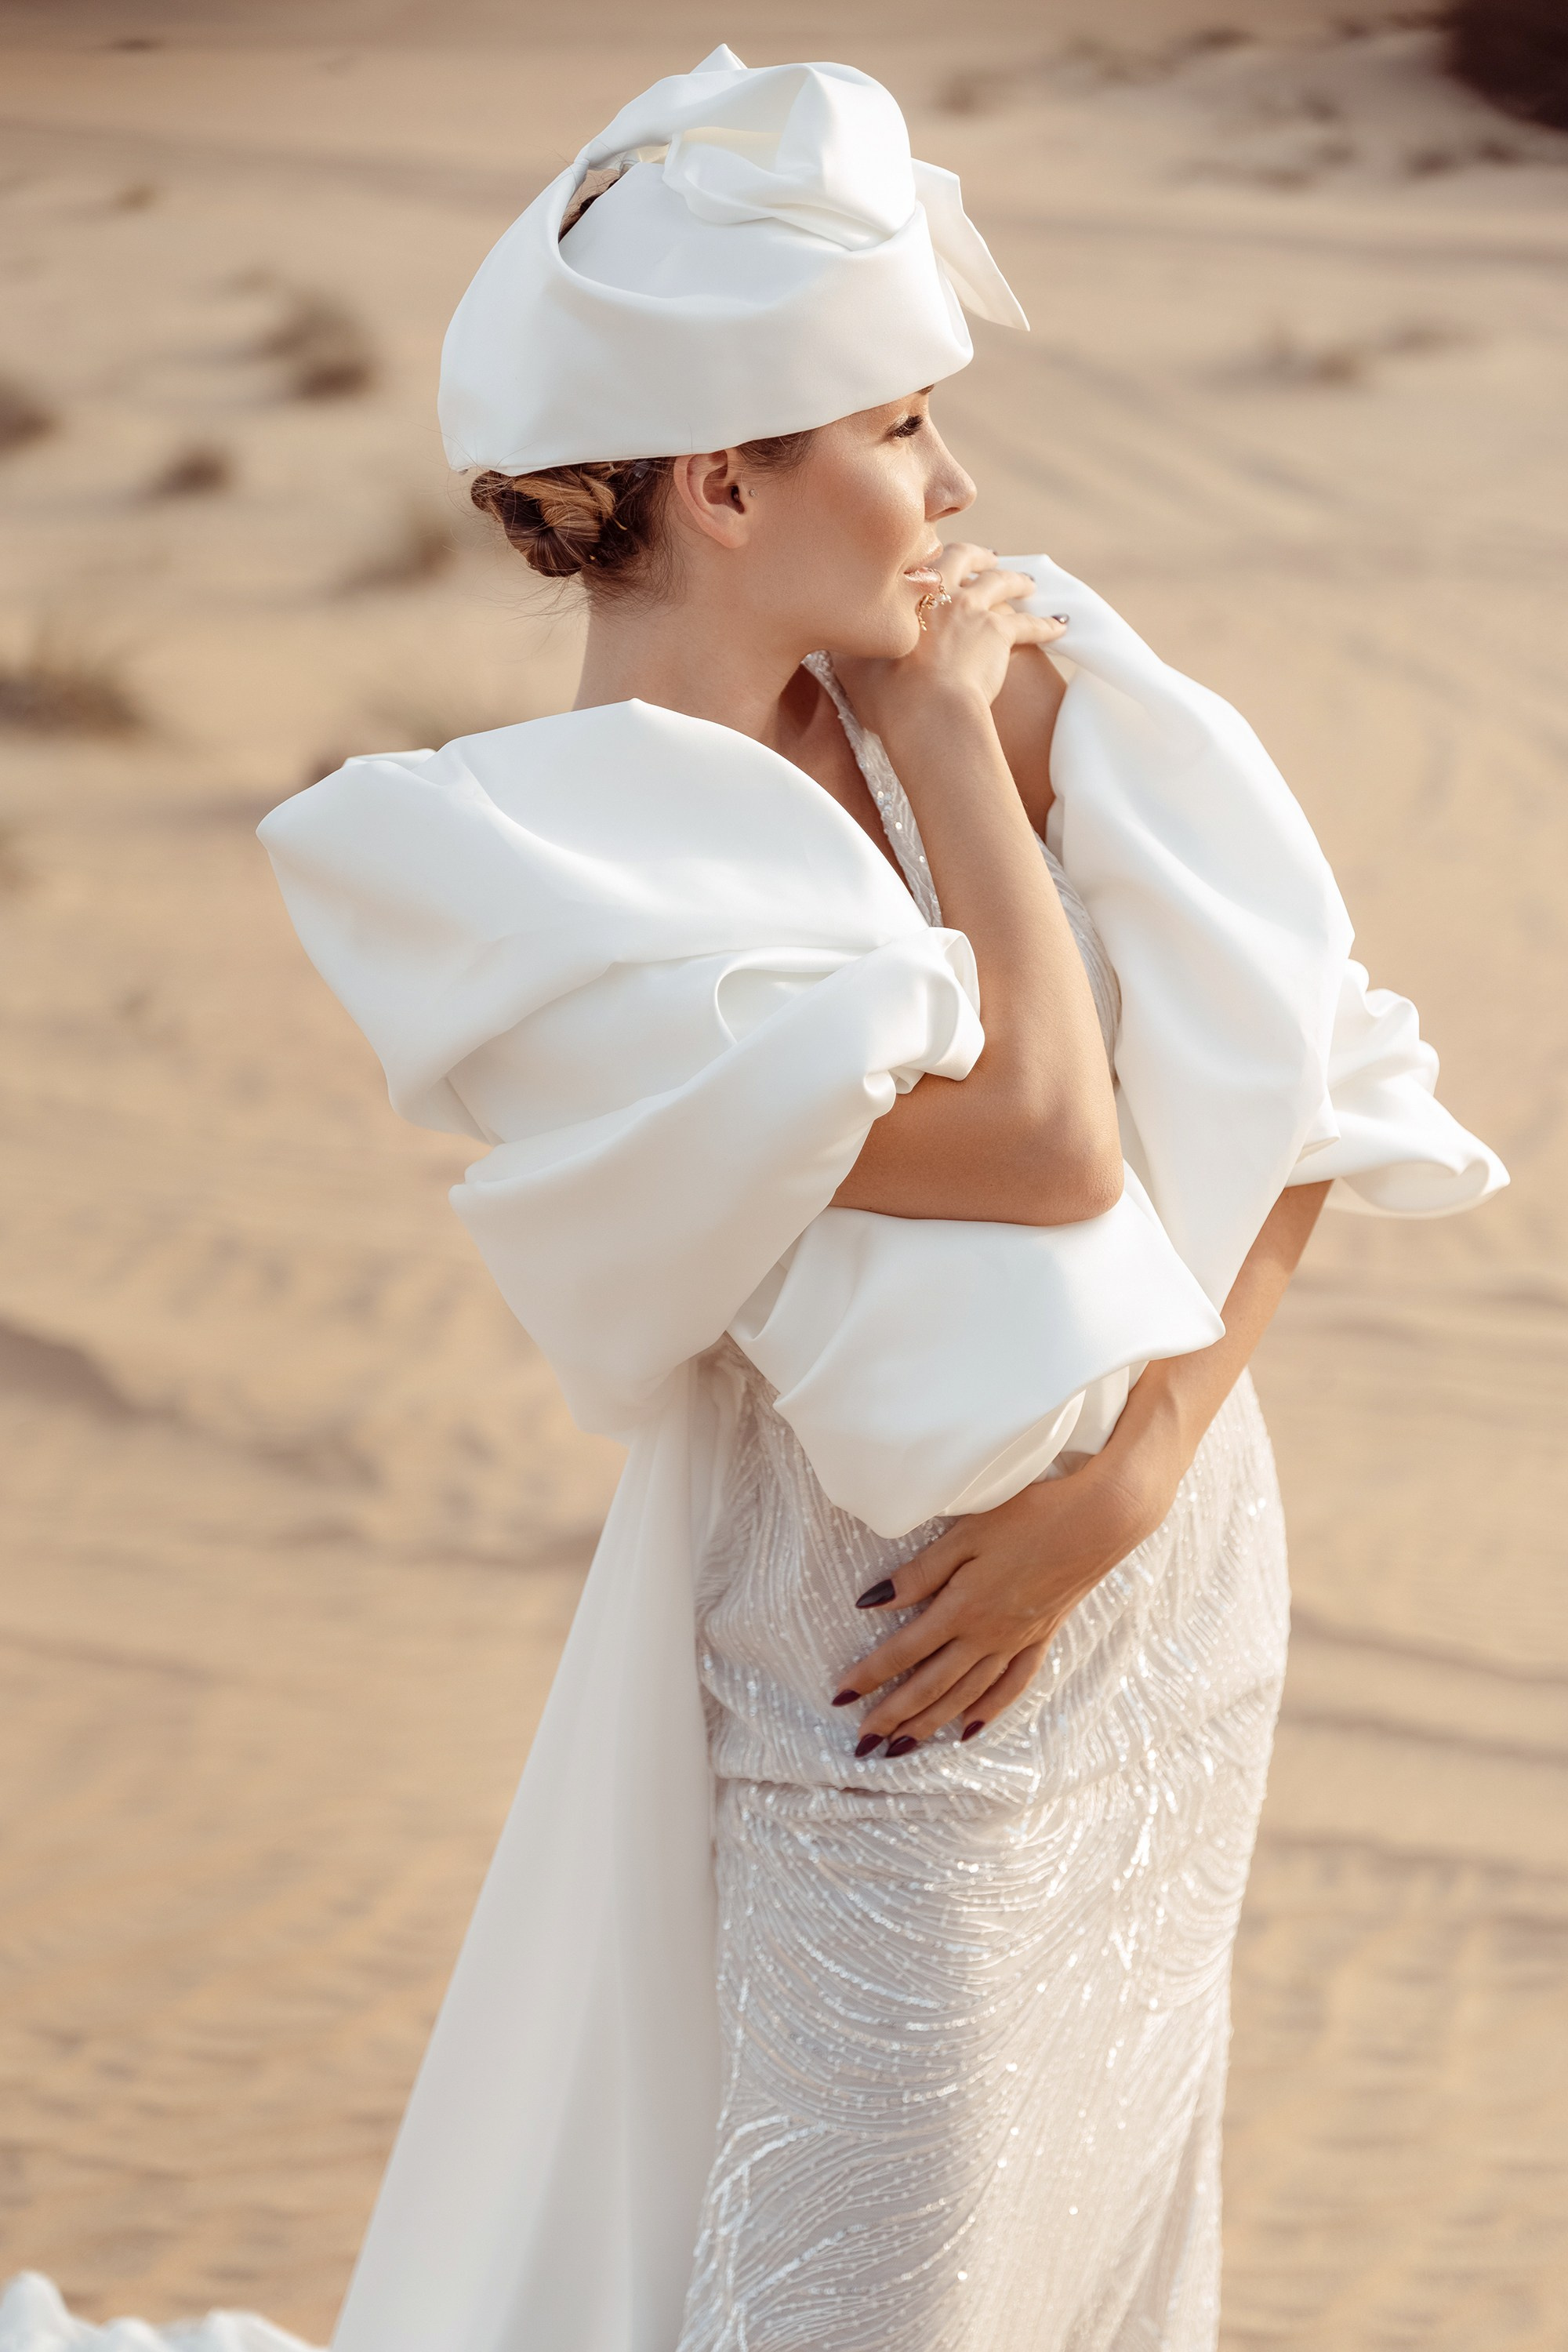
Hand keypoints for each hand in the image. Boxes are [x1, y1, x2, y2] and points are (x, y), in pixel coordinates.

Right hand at [835, 543, 1066, 744]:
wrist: (927, 710)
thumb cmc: (884, 692)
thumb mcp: (849, 662)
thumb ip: (844, 642)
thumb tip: (825, 635)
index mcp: (904, 594)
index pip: (917, 562)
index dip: (928, 557)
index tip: (934, 554)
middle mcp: (941, 591)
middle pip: (964, 560)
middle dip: (976, 556)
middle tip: (988, 556)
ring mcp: (974, 610)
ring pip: (1001, 585)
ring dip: (1015, 579)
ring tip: (1027, 581)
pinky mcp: (1002, 633)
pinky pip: (1030, 623)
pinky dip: (1047, 623)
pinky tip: (1062, 624)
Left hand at [836, 1438, 1180, 1754]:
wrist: (1101, 1521)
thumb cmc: (1031, 1515)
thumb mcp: (966, 1534)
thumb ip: (920, 1573)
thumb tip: (872, 1602)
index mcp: (962, 1608)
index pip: (904, 1651)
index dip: (869, 1675)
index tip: (839, 1697)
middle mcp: (987, 1635)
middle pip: (931, 1685)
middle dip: (893, 1715)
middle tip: (861, 1743)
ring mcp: (1017, 1641)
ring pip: (966, 1694)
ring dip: (931, 1723)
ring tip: (902, 1747)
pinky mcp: (1042, 1636)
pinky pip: (1011, 1685)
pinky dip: (989, 1711)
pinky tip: (969, 1730)